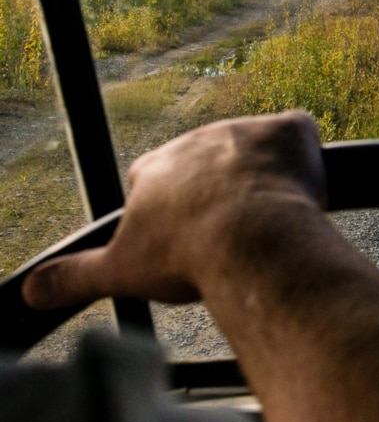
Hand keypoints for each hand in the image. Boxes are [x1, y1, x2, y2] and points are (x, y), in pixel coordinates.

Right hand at [23, 111, 325, 308]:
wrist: (250, 240)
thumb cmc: (188, 255)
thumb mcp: (120, 271)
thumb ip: (75, 276)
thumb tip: (31, 291)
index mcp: (156, 168)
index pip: (158, 179)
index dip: (176, 210)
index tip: (191, 237)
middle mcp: (198, 140)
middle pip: (212, 166)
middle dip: (223, 197)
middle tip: (239, 237)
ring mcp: (245, 131)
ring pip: (257, 151)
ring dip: (264, 180)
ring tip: (274, 223)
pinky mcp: (288, 130)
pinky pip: (298, 131)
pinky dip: (304, 154)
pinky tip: (305, 188)